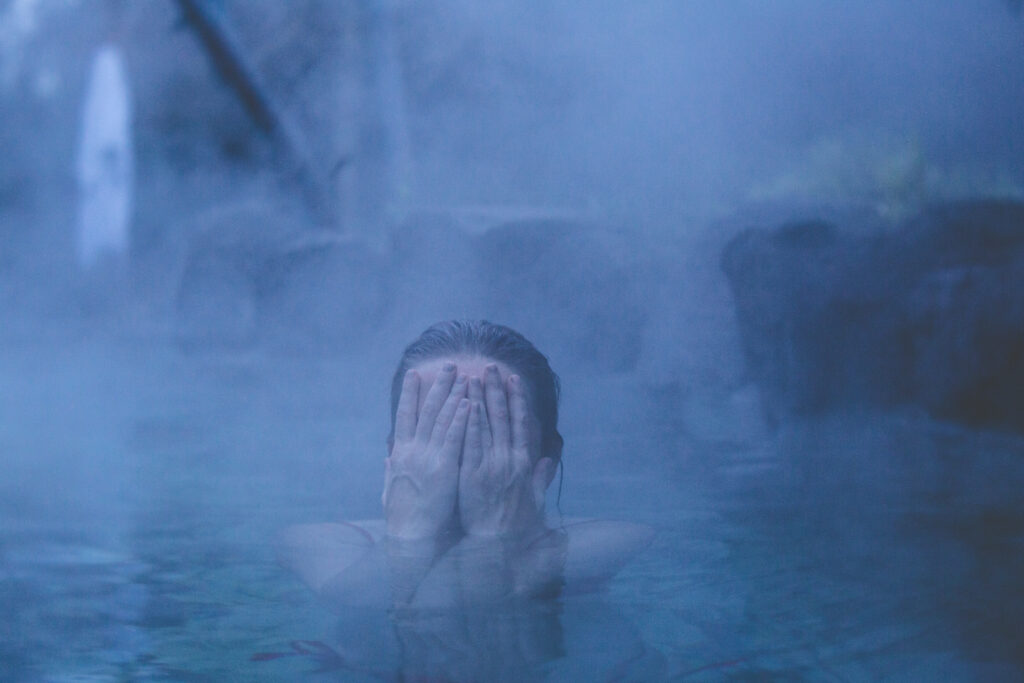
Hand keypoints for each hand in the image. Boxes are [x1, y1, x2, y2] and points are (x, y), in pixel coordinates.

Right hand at [383, 364, 468, 539]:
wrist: (411, 537)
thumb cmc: (403, 517)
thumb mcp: (391, 488)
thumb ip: (392, 469)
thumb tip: (388, 455)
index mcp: (401, 454)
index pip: (405, 416)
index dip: (410, 393)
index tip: (414, 373)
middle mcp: (413, 450)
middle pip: (426, 410)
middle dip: (438, 385)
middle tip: (449, 365)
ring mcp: (428, 457)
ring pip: (442, 419)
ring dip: (453, 395)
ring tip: (463, 375)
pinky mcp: (444, 468)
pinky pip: (455, 438)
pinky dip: (461, 419)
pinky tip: (469, 403)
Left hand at [458, 365, 552, 536]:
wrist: (496, 546)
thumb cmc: (515, 526)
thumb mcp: (534, 500)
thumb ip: (540, 478)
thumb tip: (548, 460)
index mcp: (524, 462)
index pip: (521, 423)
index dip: (517, 399)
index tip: (513, 379)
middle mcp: (509, 459)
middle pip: (503, 417)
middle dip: (496, 389)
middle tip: (489, 367)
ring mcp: (491, 464)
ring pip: (486, 424)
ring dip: (480, 398)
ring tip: (473, 376)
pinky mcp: (473, 473)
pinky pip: (470, 442)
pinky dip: (469, 422)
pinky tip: (465, 404)